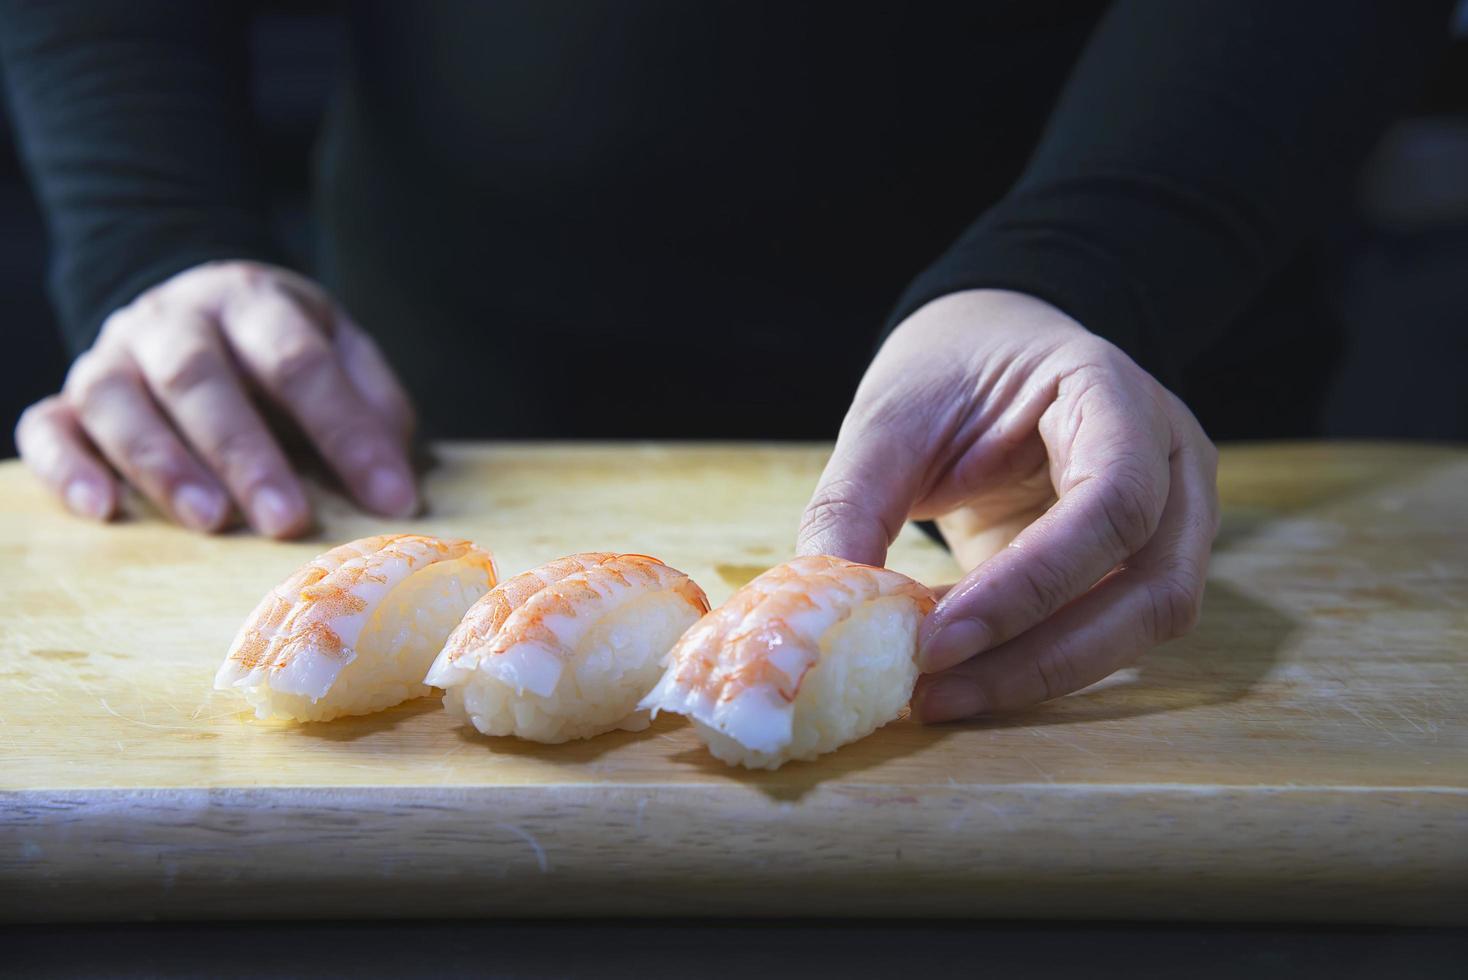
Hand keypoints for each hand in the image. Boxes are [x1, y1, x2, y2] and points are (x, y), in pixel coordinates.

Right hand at [15, 261, 416, 536]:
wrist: (196, 304)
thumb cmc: (281, 346)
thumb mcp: (340, 349)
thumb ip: (373, 402)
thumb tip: (398, 475)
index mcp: (253, 302)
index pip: (299, 361)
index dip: (348, 433)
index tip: (391, 498)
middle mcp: (174, 320)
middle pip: (201, 379)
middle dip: (247, 454)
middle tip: (287, 521)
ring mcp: (114, 355)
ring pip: (119, 400)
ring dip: (163, 464)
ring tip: (211, 521)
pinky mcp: (69, 398)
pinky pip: (48, 427)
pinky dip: (67, 468)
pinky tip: (101, 510)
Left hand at [798, 289, 1217, 720]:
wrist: (988, 353)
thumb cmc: (947, 373)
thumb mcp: (889, 418)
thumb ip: (855, 503)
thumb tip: (827, 603)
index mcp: (1113, 391)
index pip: (1112, 499)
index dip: (1031, 583)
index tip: (936, 639)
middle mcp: (1169, 458)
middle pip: (1152, 585)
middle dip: (1039, 656)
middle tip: (934, 693)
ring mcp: (1174, 516)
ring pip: (1144, 626)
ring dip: (1040, 674)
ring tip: (938, 693)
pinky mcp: (1142, 566)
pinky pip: (1111, 635)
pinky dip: (1036, 663)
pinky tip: (961, 674)